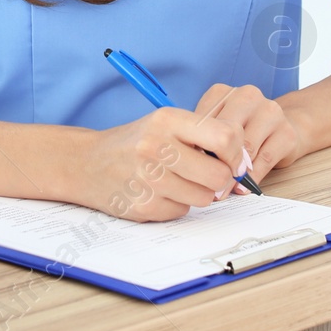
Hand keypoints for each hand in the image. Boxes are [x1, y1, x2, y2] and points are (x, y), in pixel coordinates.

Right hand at [79, 107, 249, 221]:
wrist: (88, 164)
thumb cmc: (136, 143)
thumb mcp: (165, 124)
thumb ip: (202, 135)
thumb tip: (242, 163)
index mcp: (167, 120)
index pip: (225, 137)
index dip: (236, 154)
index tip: (232, 161)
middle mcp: (156, 146)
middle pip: (218, 174)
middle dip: (220, 180)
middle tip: (208, 176)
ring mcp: (148, 178)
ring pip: (203, 197)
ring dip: (197, 193)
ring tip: (177, 181)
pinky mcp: (143, 206)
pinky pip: (182, 211)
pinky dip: (177, 204)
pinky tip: (160, 192)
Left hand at [192, 83, 305, 189]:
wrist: (284, 124)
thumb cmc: (242, 128)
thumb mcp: (218, 127)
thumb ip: (204, 138)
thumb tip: (193, 164)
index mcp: (223, 92)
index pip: (203, 121)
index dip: (196, 149)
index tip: (192, 170)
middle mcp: (247, 96)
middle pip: (227, 133)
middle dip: (216, 164)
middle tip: (207, 186)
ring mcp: (270, 112)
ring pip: (246, 148)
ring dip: (233, 174)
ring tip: (223, 190)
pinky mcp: (287, 132)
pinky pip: (264, 159)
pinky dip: (252, 177)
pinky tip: (243, 187)